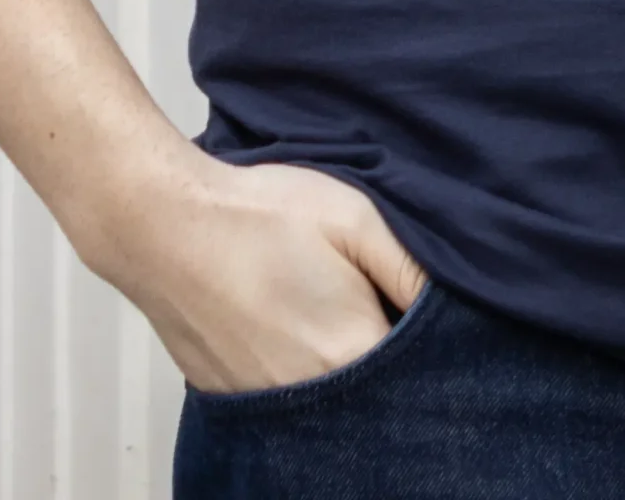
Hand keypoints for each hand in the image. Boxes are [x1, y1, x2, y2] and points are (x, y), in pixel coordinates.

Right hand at [89, 152, 432, 394]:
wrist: (166, 225)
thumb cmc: (260, 214)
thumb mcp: (356, 218)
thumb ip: (412, 268)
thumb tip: (459, 303)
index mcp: (350, 353)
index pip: (420, 378)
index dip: (435, 351)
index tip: (426, 318)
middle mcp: (312, 400)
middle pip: (378, 401)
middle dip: (392, 366)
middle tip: (375, 308)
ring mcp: (266, 410)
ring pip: (335, 408)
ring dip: (347, 374)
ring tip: (332, 315)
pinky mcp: (234, 405)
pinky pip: (291, 408)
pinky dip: (305, 380)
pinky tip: (297, 333)